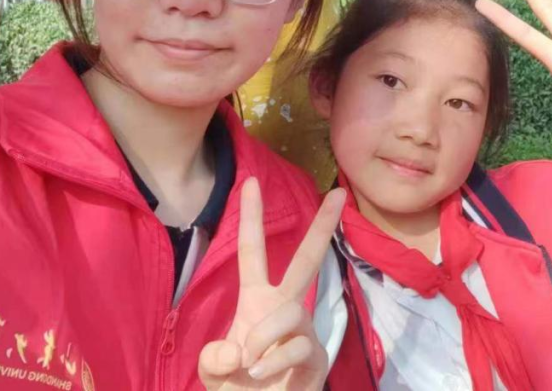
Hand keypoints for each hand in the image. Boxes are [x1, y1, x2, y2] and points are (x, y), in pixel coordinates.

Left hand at [198, 179, 345, 389]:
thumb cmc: (238, 387)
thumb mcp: (213, 372)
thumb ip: (214, 359)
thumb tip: (239, 349)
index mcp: (255, 299)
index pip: (253, 252)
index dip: (250, 217)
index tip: (250, 182)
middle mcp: (282, 307)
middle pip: (307, 260)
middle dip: (322, 226)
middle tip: (338, 194)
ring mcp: (302, 331)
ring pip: (290, 312)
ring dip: (264, 336)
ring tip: (251, 362)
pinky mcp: (315, 356)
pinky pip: (297, 346)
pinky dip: (274, 361)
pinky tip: (261, 373)